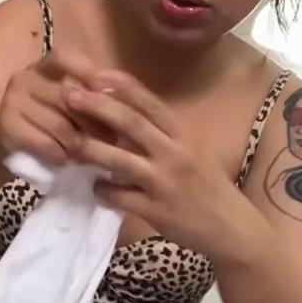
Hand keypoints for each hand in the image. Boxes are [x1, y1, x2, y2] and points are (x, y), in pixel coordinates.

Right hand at [0, 50, 106, 168]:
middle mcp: (24, 77)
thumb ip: (92, 94)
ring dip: (77, 143)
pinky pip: (42, 141)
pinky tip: (65, 160)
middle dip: (93, 121)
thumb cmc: (48, 124)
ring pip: (57, 123)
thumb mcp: (71, 104)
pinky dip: (58, 154)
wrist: (7, 151)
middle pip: (67, 96)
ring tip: (89, 154)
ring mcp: (12, 100)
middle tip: (111, 140)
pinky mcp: (5, 125)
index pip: (64, 58)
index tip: (104, 90)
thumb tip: (122, 97)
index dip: (86, 71)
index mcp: (42, 67)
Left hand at [61, 69, 262, 262]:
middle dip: (98, 107)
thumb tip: (123, 111)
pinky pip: (120, 196)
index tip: (96, 74)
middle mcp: (175, 153)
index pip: (151, 103)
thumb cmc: (208, 184)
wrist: (232, 228)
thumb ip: (162, 132)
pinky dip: (103, 189)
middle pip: (132, 124)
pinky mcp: (156, 210)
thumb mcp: (193, 149)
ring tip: (72, 143)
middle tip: (69, 96)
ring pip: (120, 160)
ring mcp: (165, 182)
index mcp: (185, 135)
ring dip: (92, 149)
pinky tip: (95, 186)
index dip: (122, 87)